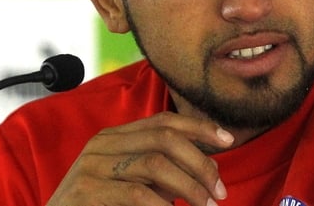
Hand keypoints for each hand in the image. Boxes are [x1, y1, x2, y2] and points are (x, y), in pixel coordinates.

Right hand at [46, 111, 234, 205]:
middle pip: (165, 138)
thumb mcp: (136, 184)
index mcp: (115, 137)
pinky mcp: (85, 191)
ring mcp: (91, 166)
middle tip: (221, 191)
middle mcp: (102, 144)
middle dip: (200, 163)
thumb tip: (212, 170)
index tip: (229, 140)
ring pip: (155, 164)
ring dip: (190, 187)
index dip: (200, 127)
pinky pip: (137, 193)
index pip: (165, 121)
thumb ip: (166, 172)